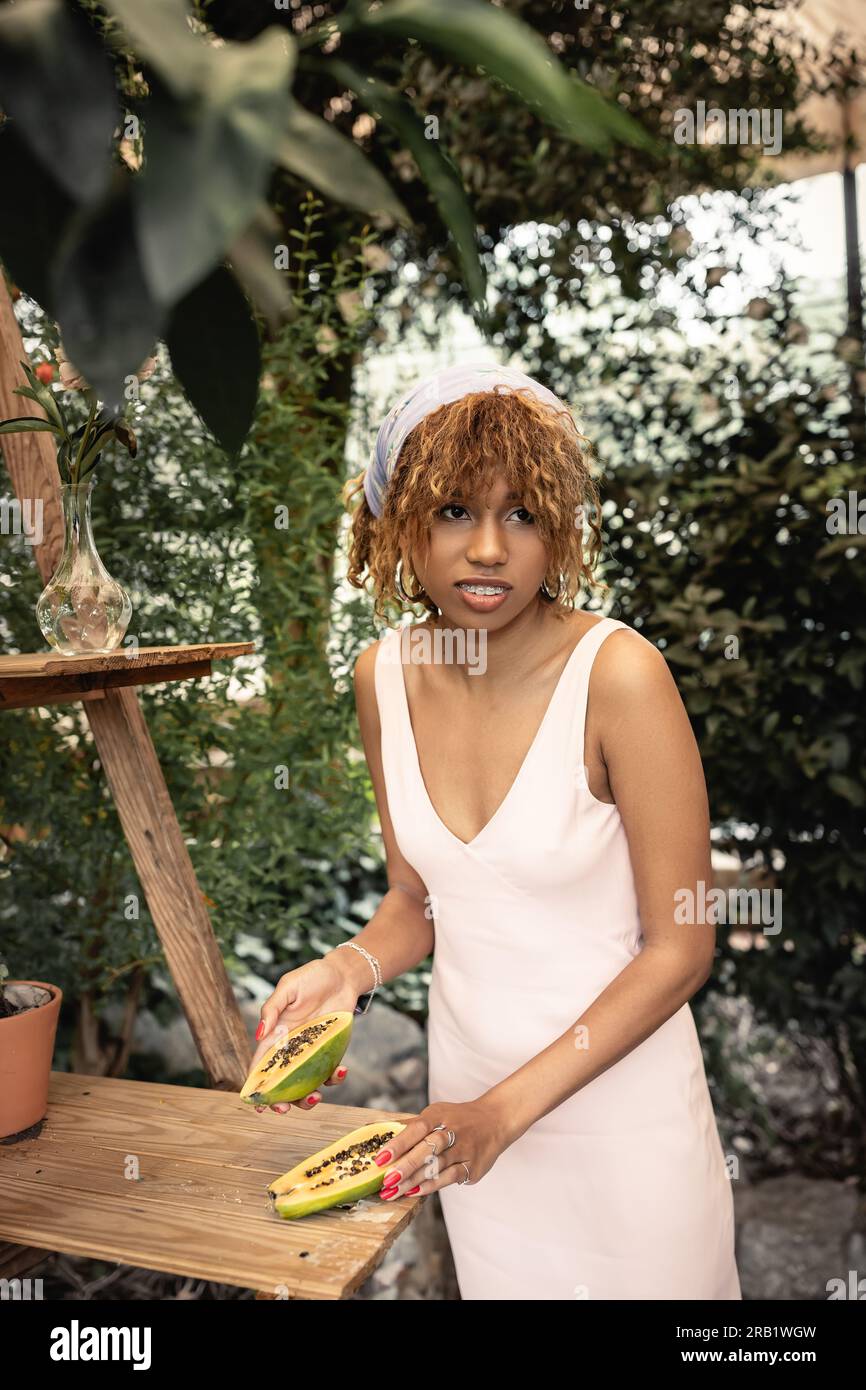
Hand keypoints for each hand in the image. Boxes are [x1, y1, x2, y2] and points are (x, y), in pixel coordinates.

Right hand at [250, 955, 357, 1114]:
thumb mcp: (288, 987)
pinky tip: (341, 1070)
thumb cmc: (312, 978)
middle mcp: (292, 1048)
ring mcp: (311, 1053)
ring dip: (308, 1098)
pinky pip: (330, 1072)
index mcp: (276, 1035)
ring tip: (316, 1096)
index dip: (255, 1086)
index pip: (261, 1065)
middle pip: (281, 1083)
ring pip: (305, 1085)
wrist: (343, 975)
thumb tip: (258, 1034)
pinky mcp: (330, 1052)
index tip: (255, 1105)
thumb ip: (272, 1009)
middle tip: (284, 1109)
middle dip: (281, 1101)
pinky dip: (335, 1077)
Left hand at [373, 1097, 509, 1201]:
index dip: (399, 1143)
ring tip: (394, 1191)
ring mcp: (466, 1149)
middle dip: (406, 1165)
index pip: (417, 1127)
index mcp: (441, 1114)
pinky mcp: (474, 1166)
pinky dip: (433, 1185)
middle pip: (428, 1148)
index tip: (380, 1158)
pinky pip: (451, 1177)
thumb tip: (383, 1131)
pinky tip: (416, 1192)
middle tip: (386, 1180)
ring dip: (414, 1180)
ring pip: (438, 1165)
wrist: (496, 1120)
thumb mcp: (438, 1113)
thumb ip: (414, 1125)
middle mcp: (454, 1130)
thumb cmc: (459, 1118)